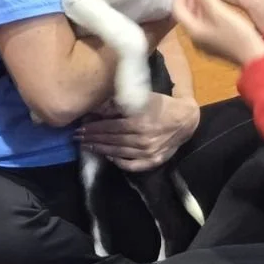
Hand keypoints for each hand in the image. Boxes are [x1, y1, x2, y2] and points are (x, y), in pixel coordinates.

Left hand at [78, 91, 199, 171]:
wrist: (185, 120)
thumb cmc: (162, 105)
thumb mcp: (142, 98)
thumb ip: (120, 104)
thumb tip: (98, 110)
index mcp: (138, 123)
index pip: (109, 128)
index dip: (93, 128)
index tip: (80, 128)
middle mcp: (142, 140)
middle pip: (111, 140)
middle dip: (93, 139)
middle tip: (78, 138)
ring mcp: (148, 153)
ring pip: (119, 153)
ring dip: (101, 150)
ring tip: (88, 147)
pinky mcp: (153, 161)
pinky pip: (132, 165)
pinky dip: (119, 162)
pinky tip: (109, 157)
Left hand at [172, 0, 263, 67]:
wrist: (254, 58)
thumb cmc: (237, 35)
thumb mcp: (221, 13)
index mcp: (193, 30)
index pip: (177, 7)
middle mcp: (194, 37)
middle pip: (185, 13)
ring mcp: (204, 42)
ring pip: (194, 18)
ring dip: (196, 2)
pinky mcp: (214, 43)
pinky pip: (203, 23)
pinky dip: (204, 10)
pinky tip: (213, 3)